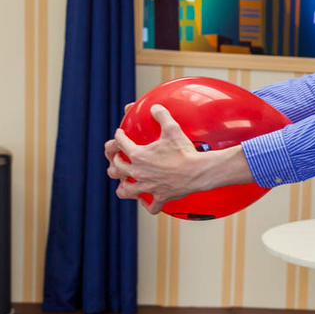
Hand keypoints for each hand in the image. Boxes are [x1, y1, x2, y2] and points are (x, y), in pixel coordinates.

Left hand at [105, 104, 252, 213]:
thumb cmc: (185, 151)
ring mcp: (148, 187)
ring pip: (125, 190)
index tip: (120, 134)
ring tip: (124, 182)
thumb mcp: (172, 128)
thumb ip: (161, 115)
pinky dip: (147, 204)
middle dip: (115, 161)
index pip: (119, 143)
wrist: (199, 171)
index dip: (118, 136)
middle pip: (116, 168)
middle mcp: (138, 172)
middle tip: (118, 157)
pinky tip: (147, 200)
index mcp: (138, 155)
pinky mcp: (160, 197)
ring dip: (123, 185)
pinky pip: (150, 206)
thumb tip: (155, 107)